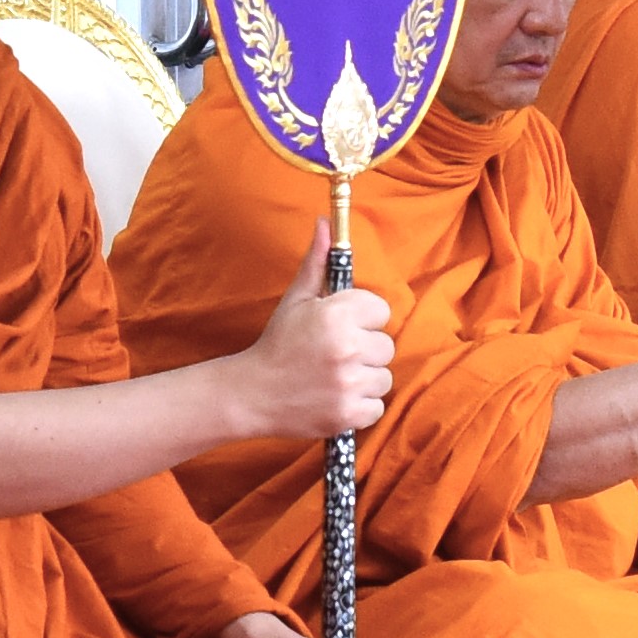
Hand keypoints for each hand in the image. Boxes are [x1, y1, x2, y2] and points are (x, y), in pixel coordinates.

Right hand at [233, 236, 398, 445]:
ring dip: (363, 379)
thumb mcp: (296, 299)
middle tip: (333, 355)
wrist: (251, 394)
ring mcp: (348, 383)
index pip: (381, 311)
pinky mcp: (349, 414)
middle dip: (364, 350)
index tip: (341, 328)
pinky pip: (376, 406)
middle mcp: (347, 347)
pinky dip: (359, 406)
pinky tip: (334, 397)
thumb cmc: (278, 343)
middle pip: (385, 346)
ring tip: (333, 377)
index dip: (362, 320)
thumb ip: (317, 263)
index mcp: (336, 314)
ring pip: (383, 377)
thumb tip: (326, 224)